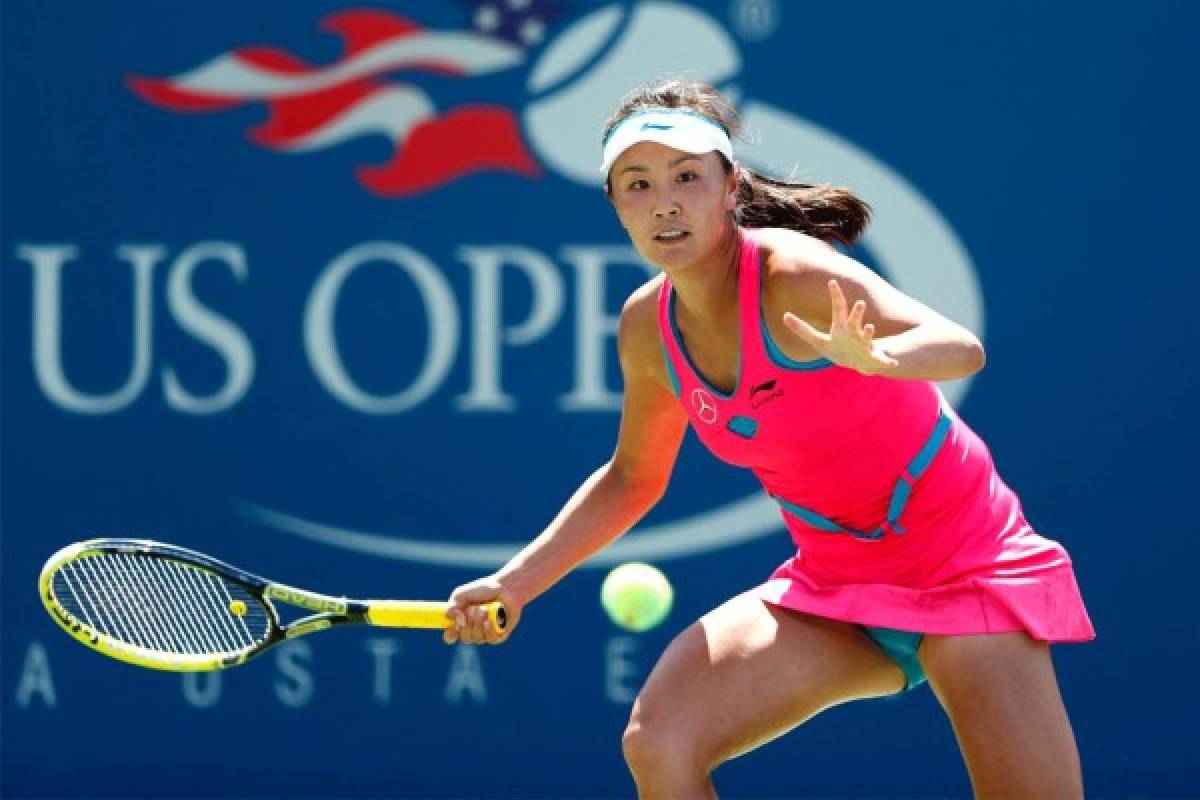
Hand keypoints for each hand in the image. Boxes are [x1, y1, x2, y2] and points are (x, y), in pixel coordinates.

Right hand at [443, 575, 521, 644]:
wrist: (505, 588)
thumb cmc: (483, 590)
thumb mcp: (462, 594)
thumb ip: (452, 606)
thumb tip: (452, 619)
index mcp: (460, 622)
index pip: (450, 637)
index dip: (450, 634)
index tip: (455, 625)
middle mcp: (471, 631)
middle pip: (464, 638)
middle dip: (468, 622)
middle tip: (474, 608)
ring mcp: (484, 635)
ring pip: (476, 638)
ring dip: (479, 622)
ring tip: (485, 609)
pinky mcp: (498, 636)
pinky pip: (490, 639)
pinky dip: (489, 629)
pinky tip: (490, 620)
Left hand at [782, 279, 898, 374]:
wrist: (861, 363)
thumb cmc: (839, 348)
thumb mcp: (819, 341)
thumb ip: (802, 329)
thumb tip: (784, 316)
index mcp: (841, 328)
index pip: (837, 309)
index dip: (835, 296)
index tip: (833, 282)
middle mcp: (855, 333)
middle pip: (854, 321)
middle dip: (856, 313)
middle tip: (859, 303)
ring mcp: (865, 345)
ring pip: (868, 338)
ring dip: (869, 333)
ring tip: (870, 327)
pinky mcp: (873, 359)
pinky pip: (882, 361)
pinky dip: (887, 362)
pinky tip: (892, 364)